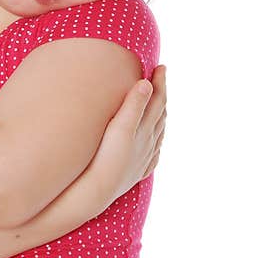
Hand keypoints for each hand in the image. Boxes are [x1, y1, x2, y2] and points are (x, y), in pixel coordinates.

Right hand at [81, 65, 166, 208]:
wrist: (97, 191)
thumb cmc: (106, 158)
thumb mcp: (119, 128)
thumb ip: (133, 105)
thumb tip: (147, 83)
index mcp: (145, 129)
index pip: (158, 100)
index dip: (160, 82)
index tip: (161, 66)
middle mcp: (149, 143)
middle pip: (160, 115)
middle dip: (161, 95)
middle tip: (160, 80)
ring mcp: (144, 158)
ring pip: (158, 134)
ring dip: (160, 117)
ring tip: (159, 107)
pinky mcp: (136, 172)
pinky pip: (152, 155)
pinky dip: (155, 143)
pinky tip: (153, 145)